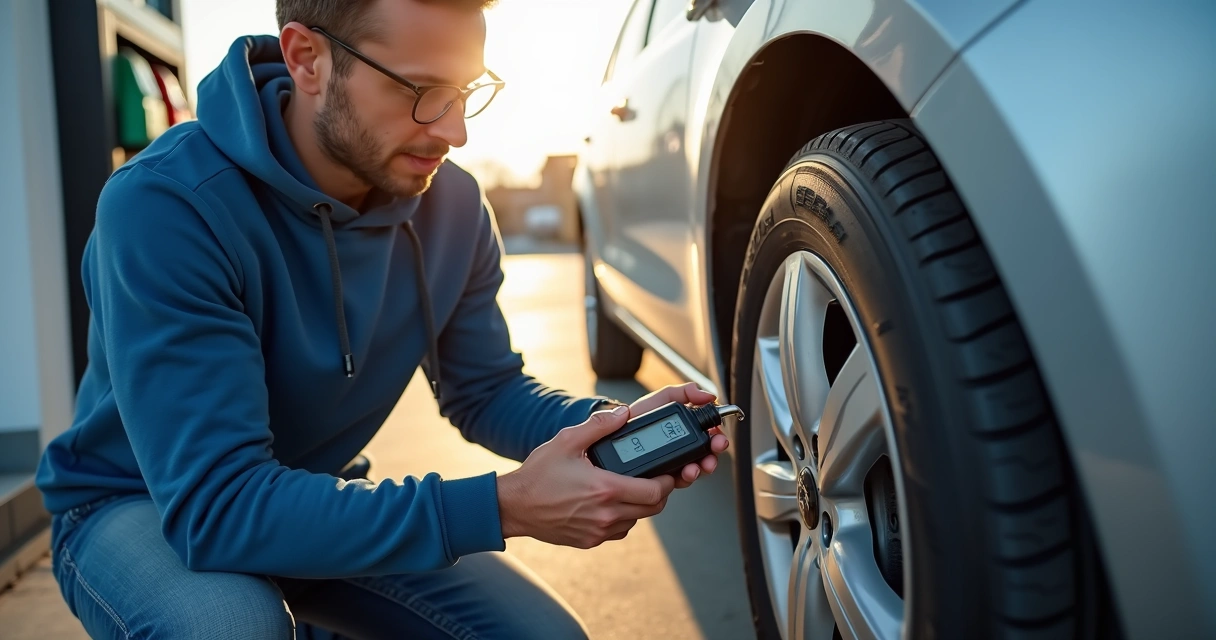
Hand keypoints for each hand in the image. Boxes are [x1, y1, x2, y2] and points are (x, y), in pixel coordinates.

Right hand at [497, 405, 675, 547]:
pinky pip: (619, 531)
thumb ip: (599, 426)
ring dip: (640, 506)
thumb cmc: (538, 475)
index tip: (666, 471)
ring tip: (630, 488)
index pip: (655, 492)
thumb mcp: (567, 441)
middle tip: (653, 478)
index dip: (667, 481)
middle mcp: (605, 514)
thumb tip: (624, 413)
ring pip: (637, 520)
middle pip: (653, 508)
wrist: (514, 507)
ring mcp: (598, 531)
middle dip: (659, 493)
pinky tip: (611, 503)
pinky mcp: (590, 541)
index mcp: (605, 489)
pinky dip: (623, 518)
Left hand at [625, 382, 729, 488]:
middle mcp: (679, 446)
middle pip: (705, 451)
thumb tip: (706, 394)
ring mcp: (672, 462)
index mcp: (681, 427)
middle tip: (714, 449)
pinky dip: (686, 477)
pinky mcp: (662, 477)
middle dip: (712, 452)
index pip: (706, 431)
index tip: (719, 435)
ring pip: (696, 467)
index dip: (715, 433)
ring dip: (702, 467)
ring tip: (698, 465)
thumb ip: (680, 393)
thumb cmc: (631, 418)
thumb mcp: (656, 401)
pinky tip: (685, 473)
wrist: (608, 437)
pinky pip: (679, 480)